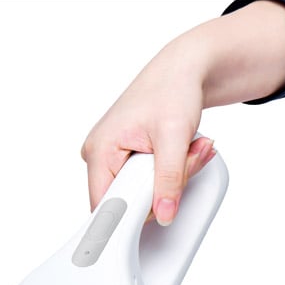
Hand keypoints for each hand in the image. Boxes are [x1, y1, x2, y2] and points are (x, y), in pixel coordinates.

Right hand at [81, 1, 284, 223]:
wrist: (183, 69)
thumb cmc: (173, 88)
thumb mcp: (175, 136)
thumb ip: (170, 179)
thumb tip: (164, 215)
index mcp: (99, 150)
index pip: (105, 206)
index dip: (134, 212)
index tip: (160, 204)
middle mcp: (98, 155)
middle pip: (125, 202)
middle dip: (160, 190)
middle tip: (185, 160)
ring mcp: (110, 158)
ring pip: (138, 195)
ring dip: (167, 181)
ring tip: (186, 151)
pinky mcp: (124, 159)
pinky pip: (143, 184)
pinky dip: (165, 175)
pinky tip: (178, 155)